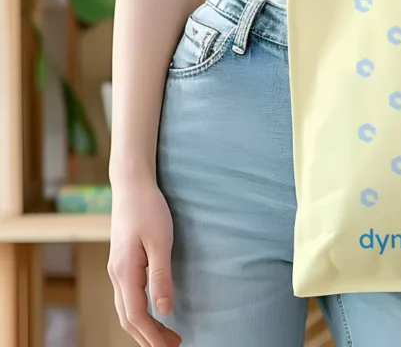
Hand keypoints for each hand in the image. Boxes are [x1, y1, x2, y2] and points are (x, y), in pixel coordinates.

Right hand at [108, 178, 180, 346]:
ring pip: (126, 309)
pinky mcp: (121, 263)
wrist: (131, 186)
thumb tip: (166, 310)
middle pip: (129, 317)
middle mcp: (117, 274)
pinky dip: (139, 312)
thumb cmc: (149, 209)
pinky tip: (152, 313)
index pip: (137, 315)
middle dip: (148, 337)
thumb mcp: (160, 241)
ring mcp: (117, 269)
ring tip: (165, 336)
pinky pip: (127, 297)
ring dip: (144, 326)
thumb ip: (162, 276)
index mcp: (125, 272)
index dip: (151, 335)